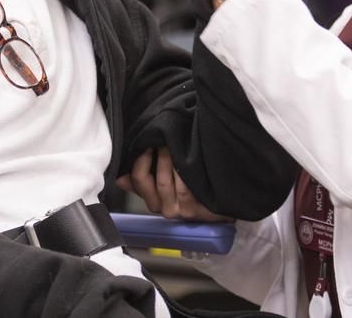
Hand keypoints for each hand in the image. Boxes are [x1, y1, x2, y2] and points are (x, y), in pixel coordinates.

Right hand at [116, 148, 231, 220]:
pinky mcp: (194, 212)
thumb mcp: (169, 180)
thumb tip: (121, 177)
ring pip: (164, 181)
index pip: (136, 179)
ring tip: (174, 143)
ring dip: (168, 159)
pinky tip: (187, 159)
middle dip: (154, 154)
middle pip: (146, 179)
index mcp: (155, 200)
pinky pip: (182, 188)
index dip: (139, 159)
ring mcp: (179, 212)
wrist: (229, 200)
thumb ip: (145, 178)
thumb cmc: (199, 185)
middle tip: (162, 138)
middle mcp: (165, 209)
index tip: (146, 142)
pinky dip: (183, 171)